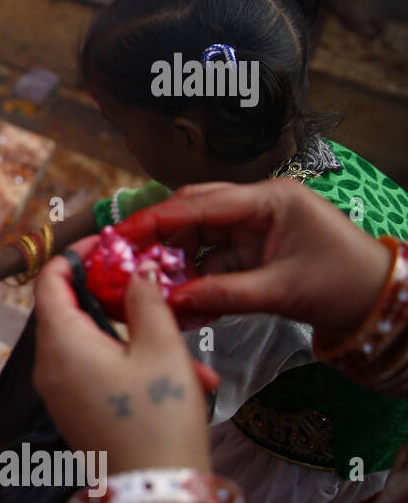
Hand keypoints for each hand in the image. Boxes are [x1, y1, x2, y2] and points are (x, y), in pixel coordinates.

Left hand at [31, 247, 218, 473]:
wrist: (152, 493)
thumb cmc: (157, 418)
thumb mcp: (161, 349)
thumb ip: (147, 301)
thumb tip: (138, 270)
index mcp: (59, 342)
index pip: (50, 281)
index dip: (76, 255)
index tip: (109, 242)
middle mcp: (47, 365)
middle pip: (69, 310)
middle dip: (115, 298)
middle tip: (152, 288)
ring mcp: (57, 392)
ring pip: (91, 344)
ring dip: (137, 340)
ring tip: (189, 357)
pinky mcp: (73, 412)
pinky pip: (95, 372)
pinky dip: (130, 365)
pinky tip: (180, 379)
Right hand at [115, 180, 392, 343]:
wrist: (381, 303)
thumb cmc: (343, 285)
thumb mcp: (279, 291)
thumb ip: (221, 295)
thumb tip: (170, 303)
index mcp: (269, 199)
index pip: (199, 204)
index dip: (155, 220)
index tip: (121, 236)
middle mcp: (258, 205)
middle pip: (193, 212)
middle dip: (160, 239)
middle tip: (126, 260)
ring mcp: (256, 227)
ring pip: (199, 238)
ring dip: (177, 262)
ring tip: (154, 287)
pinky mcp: (255, 250)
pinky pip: (213, 259)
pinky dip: (196, 278)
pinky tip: (181, 298)